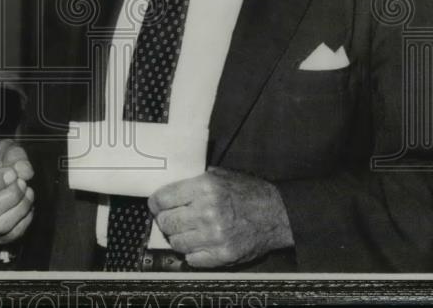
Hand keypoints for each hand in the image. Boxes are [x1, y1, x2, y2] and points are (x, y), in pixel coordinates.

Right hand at [0, 139, 34, 244]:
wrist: (12, 177)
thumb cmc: (6, 162)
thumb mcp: (10, 151)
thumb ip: (16, 156)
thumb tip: (23, 171)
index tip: (12, 173)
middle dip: (11, 196)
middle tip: (22, 184)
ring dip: (19, 209)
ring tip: (28, 193)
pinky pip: (9, 235)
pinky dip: (24, 220)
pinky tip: (27, 205)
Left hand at [148, 167, 292, 267]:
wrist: (277, 214)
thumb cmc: (248, 192)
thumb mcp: (221, 174)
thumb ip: (195, 179)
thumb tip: (169, 184)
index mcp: (204, 188)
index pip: (163, 199)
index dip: (156, 203)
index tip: (157, 205)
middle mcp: (207, 212)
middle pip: (166, 222)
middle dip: (165, 220)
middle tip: (171, 219)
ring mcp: (214, 236)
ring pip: (176, 242)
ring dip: (178, 237)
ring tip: (186, 231)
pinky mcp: (222, 255)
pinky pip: (192, 259)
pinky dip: (192, 253)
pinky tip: (199, 243)